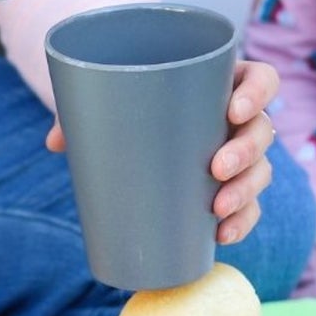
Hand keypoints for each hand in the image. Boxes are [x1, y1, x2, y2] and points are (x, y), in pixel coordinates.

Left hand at [44, 58, 278, 246]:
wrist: (132, 127)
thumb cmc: (128, 100)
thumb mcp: (107, 97)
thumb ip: (84, 110)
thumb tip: (54, 143)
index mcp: (222, 82)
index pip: (262, 79)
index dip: (258, 93)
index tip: (233, 110)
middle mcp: (238, 118)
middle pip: (262, 130)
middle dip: (246, 152)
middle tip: (216, 167)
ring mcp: (238, 153)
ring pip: (260, 171)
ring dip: (245, 191)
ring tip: (217, 208)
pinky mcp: (229, 186)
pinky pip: (248, 206)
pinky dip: (241, 222)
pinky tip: (223, 235)